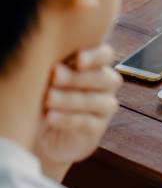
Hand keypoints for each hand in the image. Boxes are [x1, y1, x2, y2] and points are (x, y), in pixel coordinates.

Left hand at [35, 44, 121, 167]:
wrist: (32, 132)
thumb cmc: (36, 95)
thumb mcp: (41, 77)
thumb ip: (54, 67)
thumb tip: (56, 65)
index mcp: (92, 65)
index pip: (105, 55)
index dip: (95, 56)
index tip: (78, 59)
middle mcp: (103, 84)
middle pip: (105, 78)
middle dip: (78, 78)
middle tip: (54, 77)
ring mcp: (103, 107)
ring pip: (100, 102)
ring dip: (72, 99)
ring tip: (48, 99)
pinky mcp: (97, 129)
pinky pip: (89, 123)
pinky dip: (69, 119)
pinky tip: (51, 117)